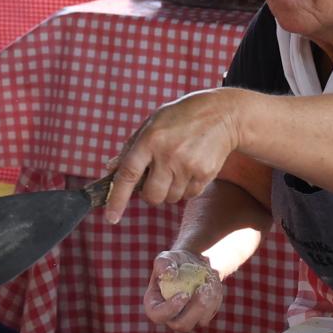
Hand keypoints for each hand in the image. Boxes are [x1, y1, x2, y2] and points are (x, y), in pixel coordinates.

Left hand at [105, 88, 243, 222]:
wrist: (222, 114)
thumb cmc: (181, 118)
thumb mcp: (152, 123)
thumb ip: (131, 147)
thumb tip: (111, 170)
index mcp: (150, 139)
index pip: (128, 174)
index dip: (117, 199)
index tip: (111, 217)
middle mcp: (168, 154)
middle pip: (151, 196)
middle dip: (150, 194)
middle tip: (157, 179)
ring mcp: (188, 165)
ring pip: (171, 199)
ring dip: (170, 190)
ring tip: (178, 166)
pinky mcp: (205, 173)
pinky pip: (189, 196)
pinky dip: (187, 188)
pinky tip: (192, 167)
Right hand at [144, 249, 224, 332]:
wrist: (192, 264)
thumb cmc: (175, 262)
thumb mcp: (166, 257)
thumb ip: (163, 264)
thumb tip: (170, 274)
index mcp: (154, 306)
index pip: (158, 315)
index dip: (170, 309)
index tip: (184, 294)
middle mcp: (170, 317)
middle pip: (181, 325)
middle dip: (195, 309)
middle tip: (203, 289)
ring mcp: (187, 319)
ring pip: (200, 321)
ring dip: (208, 301)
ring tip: (209, 281)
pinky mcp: (202, 317)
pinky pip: (211, 313)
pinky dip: (214, 298)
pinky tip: (212, 283)